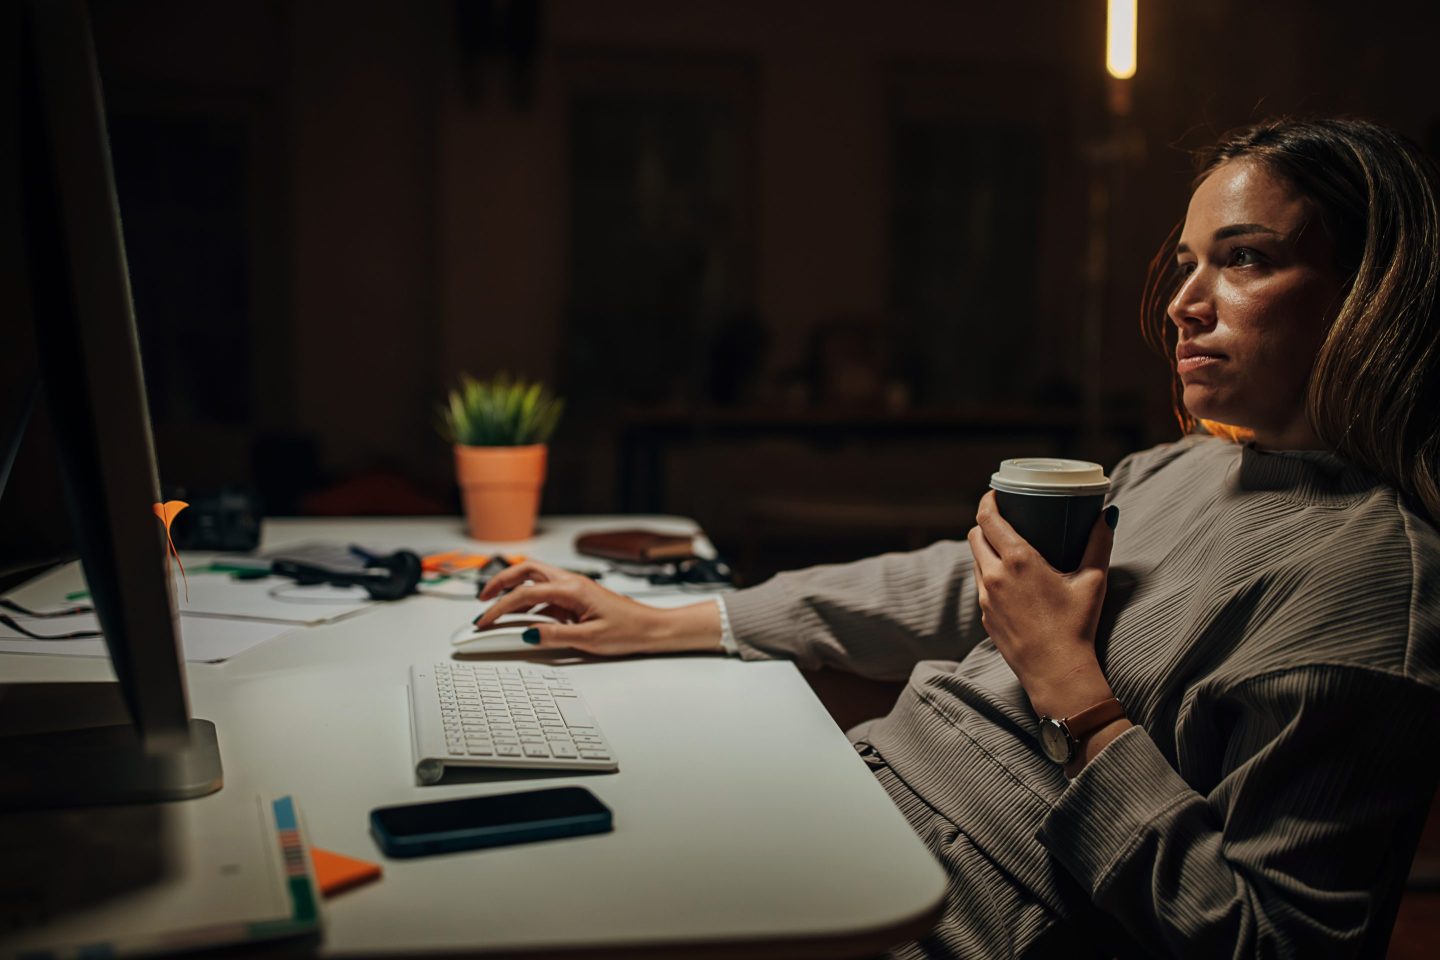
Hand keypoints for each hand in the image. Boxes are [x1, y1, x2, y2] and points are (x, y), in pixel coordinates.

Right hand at [475, 560, 721, 655]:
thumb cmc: (629, 630)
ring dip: (513, 589)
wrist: (652, 628)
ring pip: (534, 579)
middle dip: (500, 582)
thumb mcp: (589, 639)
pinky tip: (522, 619)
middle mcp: (570, 582)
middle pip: (525, 571)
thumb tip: (527, 634)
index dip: (499, 607)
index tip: (484, 622)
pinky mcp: (575, 598)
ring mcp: (572, 589)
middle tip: (483, 599)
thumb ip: (555, 636)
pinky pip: (545, 595)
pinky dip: (528, 603)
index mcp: (572, 589)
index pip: (524, 594)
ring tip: (495, 606)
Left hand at [966, 492, 1118, 719]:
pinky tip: (1007, 578)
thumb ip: (1099, 544)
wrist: (1057, 673)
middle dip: (985, 523)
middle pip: (975, 536)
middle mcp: (994, 576)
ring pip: (975, 560)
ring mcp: (985, 598)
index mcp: (1017, 561)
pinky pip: (980, 585)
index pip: (987, 519)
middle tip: (1003, 517)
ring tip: (1005, 545)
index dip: (987, 501)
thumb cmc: (1077, 627)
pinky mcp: (985, 616)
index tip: (995, 493)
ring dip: (985, 549)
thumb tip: (1108, 515)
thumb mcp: (1093, 581)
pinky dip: (989, 573)